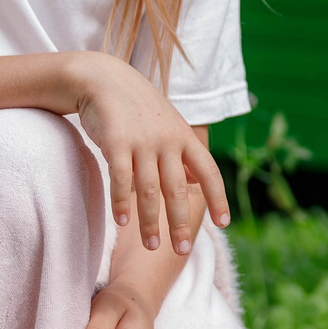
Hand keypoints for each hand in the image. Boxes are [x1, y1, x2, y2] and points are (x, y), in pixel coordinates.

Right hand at [72, 55, 229, 254]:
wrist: (103, 78)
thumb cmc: (138, 107)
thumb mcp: (168, 125)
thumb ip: (182, 154)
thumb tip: (198, 182)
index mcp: (185, 137)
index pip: (209, 172)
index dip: (218, 198)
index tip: (224, 223)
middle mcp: (167, 140)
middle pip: (178, 189)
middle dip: (180, 223)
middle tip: (182, 250)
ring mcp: (142, 141)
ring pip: (150, 190)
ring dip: (151, 222)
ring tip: (152, 246)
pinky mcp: (116, 142)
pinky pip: (121, 179)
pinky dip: (122, 203)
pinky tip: (122, 222)